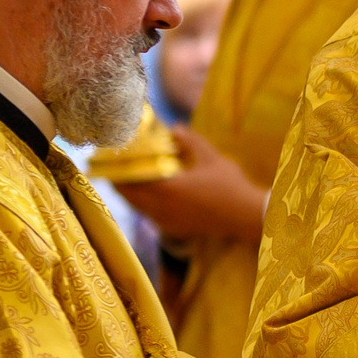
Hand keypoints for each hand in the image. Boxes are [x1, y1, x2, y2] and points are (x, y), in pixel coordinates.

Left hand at [117, 130, 267, 244]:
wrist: (247, 216)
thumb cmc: (229, 186)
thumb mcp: (211, 158)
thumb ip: (190, 141)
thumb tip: (174, 127)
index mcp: (167, 189)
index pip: (131, 181)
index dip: (117, 172)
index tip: (110, 161)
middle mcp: (162, 208)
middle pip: (130, 198)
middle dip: (120, 184)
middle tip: (115, 171)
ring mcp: (168, 221)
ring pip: (139, 209)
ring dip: (132, 196)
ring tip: (131, 182)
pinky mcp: (176, 229)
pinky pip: (152, 217)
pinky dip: (145, 206)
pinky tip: (153, 197)